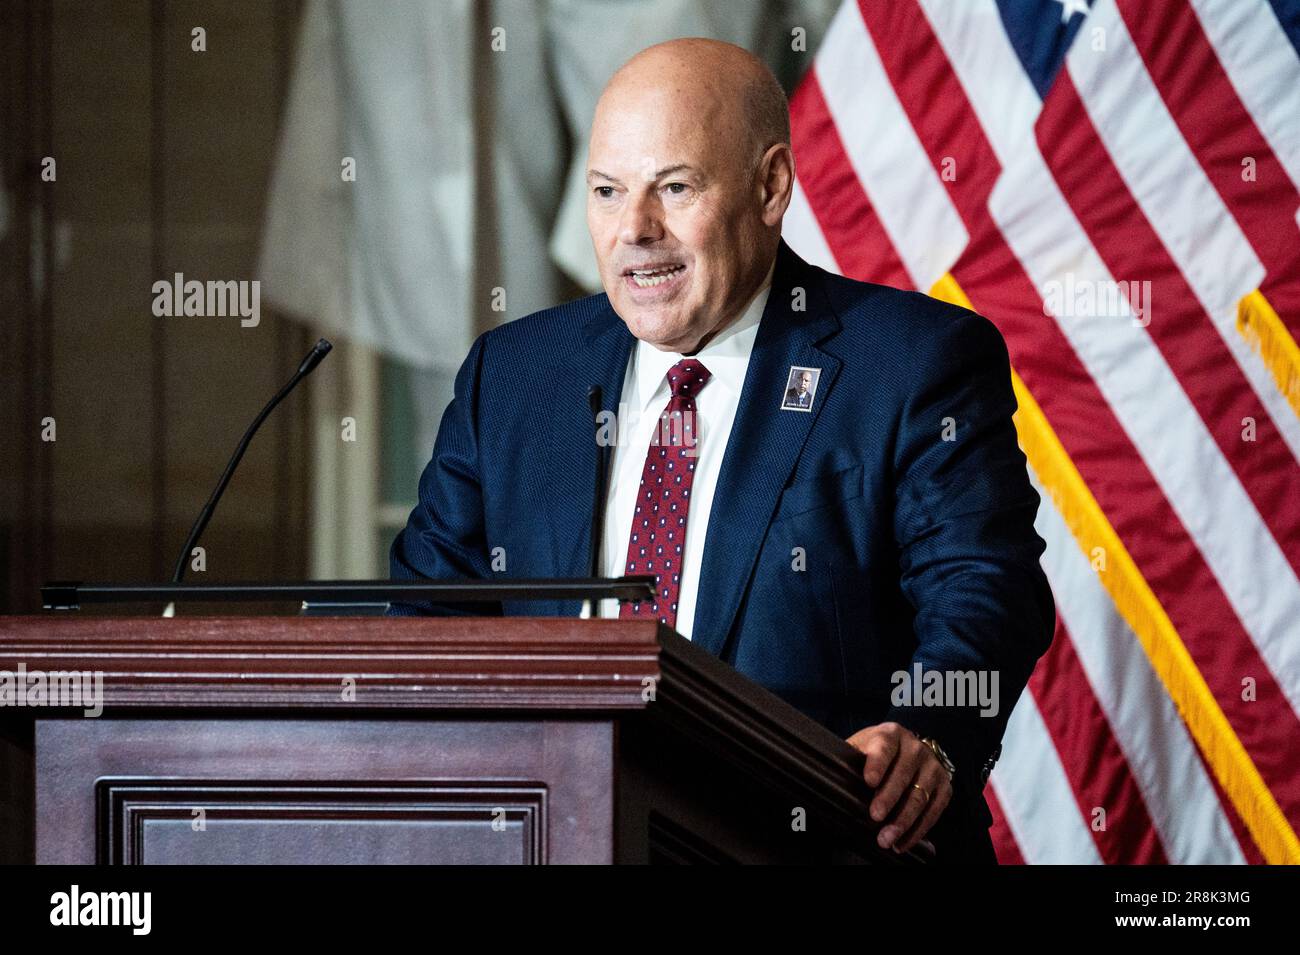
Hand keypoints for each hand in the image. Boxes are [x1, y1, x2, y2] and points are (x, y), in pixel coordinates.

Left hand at [846, 722, 952, 852]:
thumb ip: (848, 760)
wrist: (903, 751)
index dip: (877, 764)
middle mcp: (916, 747)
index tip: (869, 781)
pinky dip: (918, 830)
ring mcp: (933, 766)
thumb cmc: (874, 754)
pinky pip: (934, 811)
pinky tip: (903, 842)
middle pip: (903, 775)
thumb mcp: (860, 748)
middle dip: (888, 798)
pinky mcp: (944, 786)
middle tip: (875, 817)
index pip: (884, 747)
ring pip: (919, 796)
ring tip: (886, 838)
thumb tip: (830, 781)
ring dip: (903, 821)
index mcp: (891, 733)